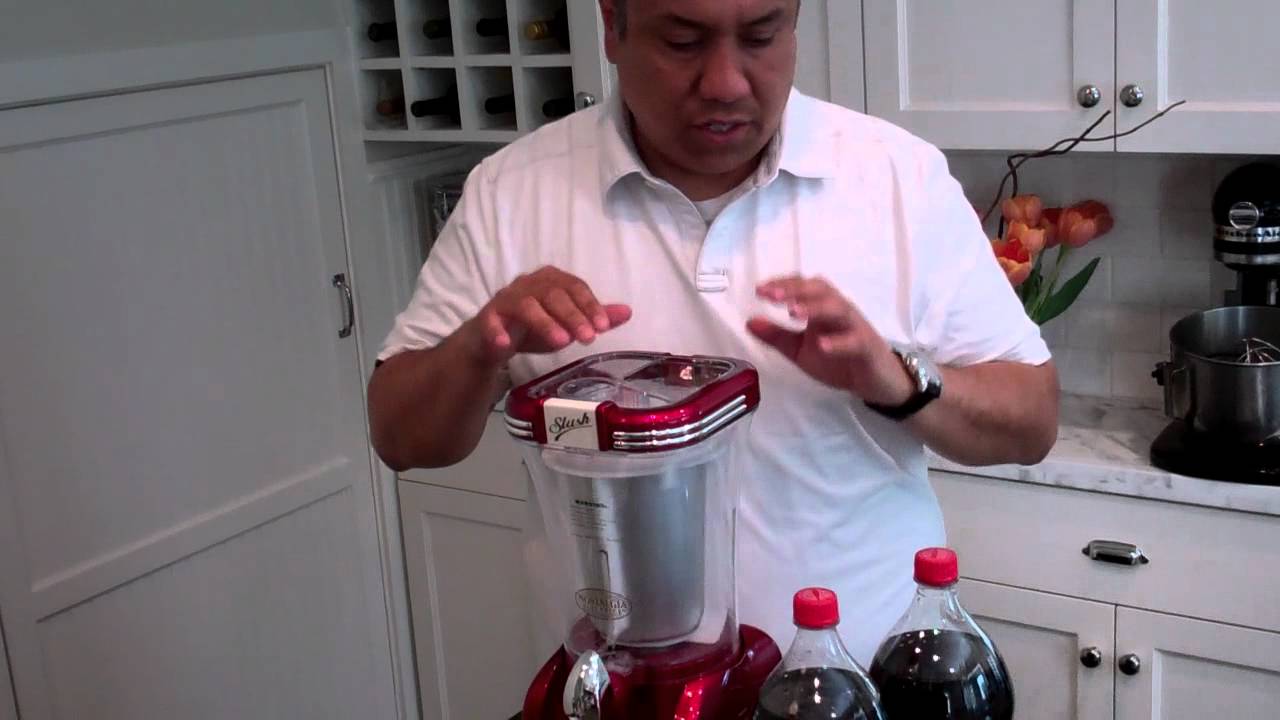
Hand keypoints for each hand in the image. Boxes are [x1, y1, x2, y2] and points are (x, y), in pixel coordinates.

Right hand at [462, 266, 631, 364]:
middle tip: (588, 339)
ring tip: (561, 343)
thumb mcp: (568, 324)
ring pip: (526, 305)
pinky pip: (491, 320)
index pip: (575, 287)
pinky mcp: (488, 315)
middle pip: (553, 294)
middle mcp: (529, 283)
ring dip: (544, 323)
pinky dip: (496, 331)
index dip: (590, 305)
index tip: (603, 326)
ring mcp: (506, 298)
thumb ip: (595, 318)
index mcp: (551, 280)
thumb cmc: (535, 327)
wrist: (494, 339)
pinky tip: (505, 345)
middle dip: (573, 316)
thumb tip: (628, 312)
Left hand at [746, 275, 914, 406]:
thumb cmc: (838, 361)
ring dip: (815, 308)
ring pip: (838, 309)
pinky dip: (839, 342)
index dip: (783, 285)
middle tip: (772, 295)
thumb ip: (777, 337)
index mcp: (822, 309)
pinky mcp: (867, 348)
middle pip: (821, 290)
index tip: (760, 290)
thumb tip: (750, 322)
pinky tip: (822, 345)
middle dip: (796, 290)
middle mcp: (839, 311)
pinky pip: (855, 340)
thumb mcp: (801, 350)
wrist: (875, 382)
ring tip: (793, 312)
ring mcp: (855, 327)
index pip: (803, 287)